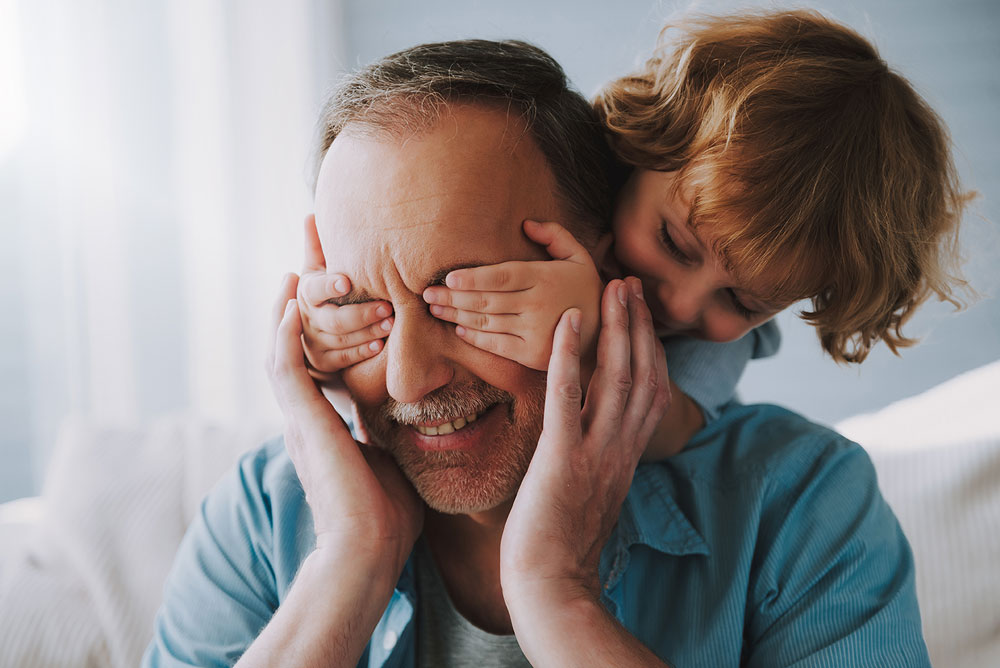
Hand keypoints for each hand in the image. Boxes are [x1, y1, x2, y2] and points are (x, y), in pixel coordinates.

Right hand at [267, 272, 421, 566]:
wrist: (370, 550)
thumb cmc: (387, 516)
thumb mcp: (391, 458)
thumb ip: (389, 433)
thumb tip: (411, 419)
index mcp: (326, 422)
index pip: (321, 359)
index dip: (323, 323)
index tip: (337, 288)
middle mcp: (307, 414)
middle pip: (295, 343)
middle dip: (301, 300)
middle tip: (306, 254)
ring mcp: (300, 418)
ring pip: (281, 348)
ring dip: (289, 306)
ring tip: (296, 263)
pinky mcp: (302, 422)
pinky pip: (284, 367)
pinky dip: (283, 334)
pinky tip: (289, 303)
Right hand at [297, 214, 394, 379]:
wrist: (312, 332)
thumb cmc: (324, 293)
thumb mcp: (317, 270)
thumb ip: (317, 246)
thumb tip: (311, 214)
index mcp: (305, 292)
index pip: (315, 289)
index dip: (330, 285)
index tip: (347, 282)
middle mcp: (306, 319)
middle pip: (332, 320)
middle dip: (361, 314)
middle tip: (388, 306)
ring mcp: (314, 343)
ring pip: (341, 340)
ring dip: (368, 332)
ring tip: (392, 323)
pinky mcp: (325, 362)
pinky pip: (344, 359)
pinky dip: (362, 351)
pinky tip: (381, 345)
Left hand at [422, 219, 602, 370]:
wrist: (606, 334)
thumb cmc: (586, 290)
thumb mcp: (579, 257)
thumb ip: (554, 236)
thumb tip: (525, 224)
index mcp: (545, 278)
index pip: (502, 277)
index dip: (473, 278)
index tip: (448, 277)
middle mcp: (537, 305)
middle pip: (487, 300)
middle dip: (453, 297)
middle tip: (426, 292)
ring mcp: (534, 332)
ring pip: (487, 322)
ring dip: (456, 315)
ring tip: (435, 308)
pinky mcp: (532, 355)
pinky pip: (496, 345)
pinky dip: (475, 338)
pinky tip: (459, 328)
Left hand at [499, 277, 669, 609]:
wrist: (549, 587)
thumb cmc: (560, 546)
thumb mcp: (592, 494)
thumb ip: (599, 461)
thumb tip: (591, 439)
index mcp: (625, 458)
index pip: (650, 394)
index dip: (649, 350)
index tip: (641, 316)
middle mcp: (619, 451)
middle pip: (642, 377)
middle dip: (639, 327)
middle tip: (631, 284)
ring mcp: (594, 454)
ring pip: (616, 380)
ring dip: (616, 329)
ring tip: (613, 288)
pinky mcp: (562, 460)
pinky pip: (567, 399)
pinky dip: (567, 356)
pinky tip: (567, 321)